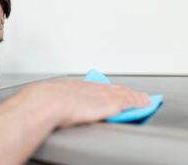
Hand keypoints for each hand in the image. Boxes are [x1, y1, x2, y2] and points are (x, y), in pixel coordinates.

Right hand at [19, 79, 150, 127]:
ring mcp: (102, 95)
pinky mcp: (110, 104)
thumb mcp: (51, 96)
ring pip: (124, 93)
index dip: (106, 89)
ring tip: (142, 98)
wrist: (46, 102)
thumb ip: (57, 98)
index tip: (110, 90)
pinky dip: (139, 102)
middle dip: (122, 90)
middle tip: (130, 92)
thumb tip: (52, 102)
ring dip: (134, 95)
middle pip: (112, 87)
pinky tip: (145, 103)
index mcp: (77, 86)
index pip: (97, 87)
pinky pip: (130, 101)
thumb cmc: (44, 100)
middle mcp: (92, 88)